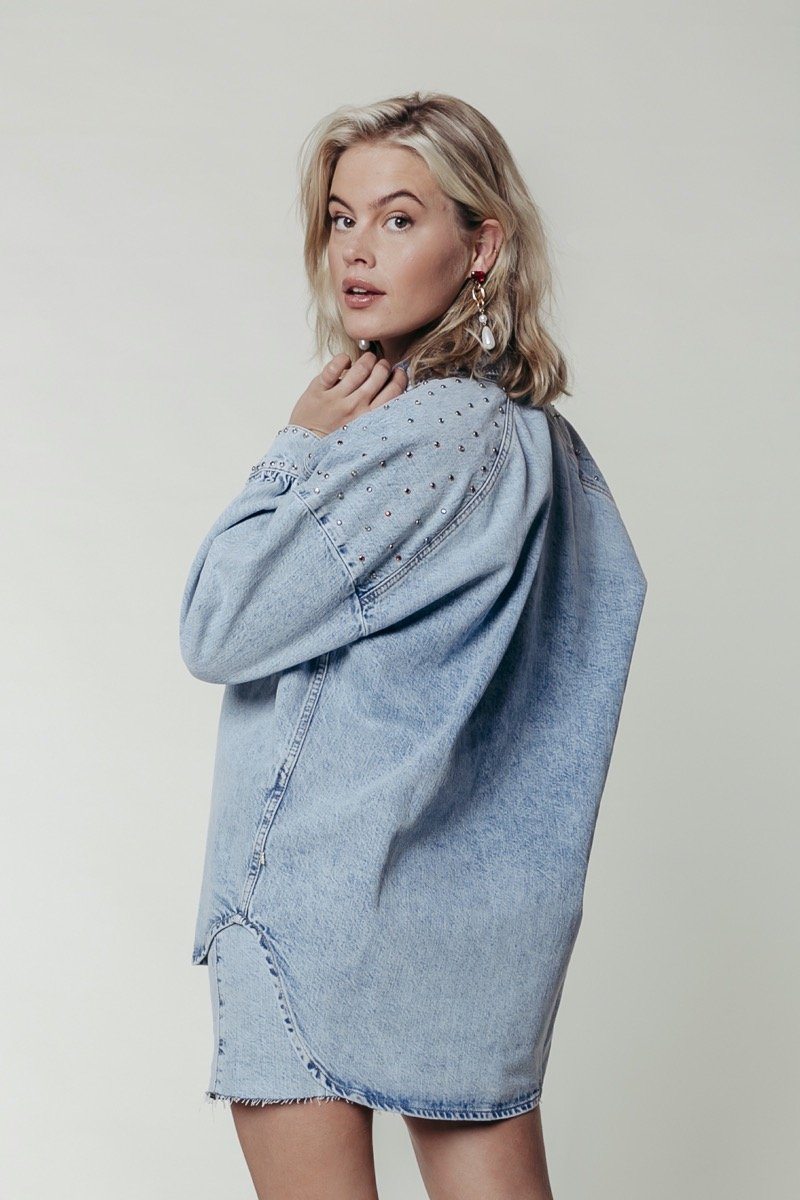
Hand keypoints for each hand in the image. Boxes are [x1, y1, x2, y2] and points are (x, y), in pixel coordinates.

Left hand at [288, 351, 407, 436]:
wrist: (306, 448)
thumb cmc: (336, 440)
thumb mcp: (364, 430)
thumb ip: (377, 413)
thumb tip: (391, 389)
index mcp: (370, 418)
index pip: (395, 390)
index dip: (400, 376)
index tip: (397, 372)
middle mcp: (356, 407)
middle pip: (380, 374)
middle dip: (384, 365)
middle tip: (380, 366)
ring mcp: (337, 398)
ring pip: (361, 368)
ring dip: (367, 359)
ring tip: (367, 361)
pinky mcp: (319, 390)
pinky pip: (334, 366)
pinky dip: (343, 359)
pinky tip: (345, 362)